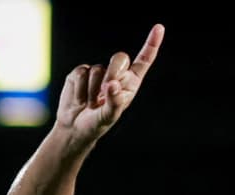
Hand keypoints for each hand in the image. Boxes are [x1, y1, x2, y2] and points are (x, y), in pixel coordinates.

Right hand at [56, 24, 164, 145]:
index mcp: (131, 83)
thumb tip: (112, 84)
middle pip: (120, 58)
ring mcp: (98, 72)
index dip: (151, 44)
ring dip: (93, 90)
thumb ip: (114, 102)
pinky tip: (79, 100)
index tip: (159, 28)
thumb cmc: (98, 123)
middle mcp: (116, 74)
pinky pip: (81, 72)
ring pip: (98, 69)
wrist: (75, 127)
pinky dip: (79, 90)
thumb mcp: (109, 117)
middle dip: (114, 72)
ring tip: (91, 104)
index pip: (143, 60)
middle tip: (106, 92)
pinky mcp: (80, 73)